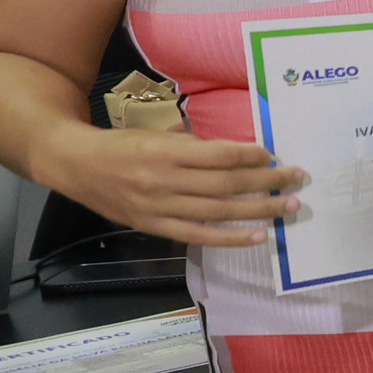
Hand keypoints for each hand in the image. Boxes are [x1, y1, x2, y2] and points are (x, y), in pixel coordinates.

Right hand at [37, 116, 299, 249]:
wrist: (75, 165)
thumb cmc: (122, 146)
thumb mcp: (157, 135)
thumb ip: (194, 147)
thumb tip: (239, 156)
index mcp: (165, 152)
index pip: (218, 155)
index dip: (251, 156)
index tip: (275, 156)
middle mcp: (164, 180)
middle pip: (226, 184)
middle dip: (266, 183)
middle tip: (297, 179)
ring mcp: (159, 207)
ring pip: (219, 211)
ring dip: (259, 210)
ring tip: (288, 206)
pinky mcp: (155, 226)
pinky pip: (199, 236)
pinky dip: (231, 237)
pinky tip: (259, 235)